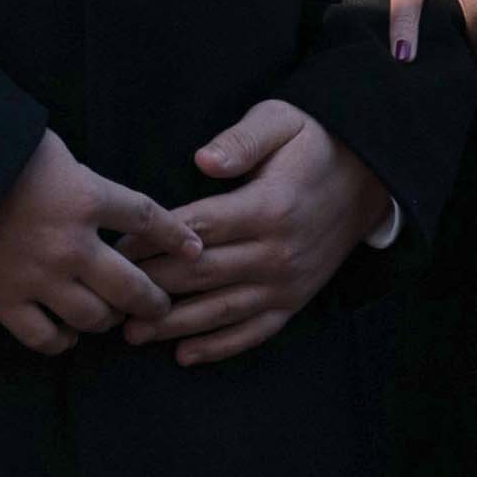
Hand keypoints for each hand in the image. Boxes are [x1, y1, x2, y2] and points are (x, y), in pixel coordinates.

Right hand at [0, 131, 195, 355]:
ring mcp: (38, 276)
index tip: (195, 249)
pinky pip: (46, 338)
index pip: (147, 217)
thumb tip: (99, 195)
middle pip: (132, 286)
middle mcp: (71, 243)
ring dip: (108, 319)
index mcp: (85, 195)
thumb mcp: (46, 148)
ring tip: (108, 315)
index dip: (176, 236)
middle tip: (158, 303)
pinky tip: (66, 331)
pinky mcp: (4, 299)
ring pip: (94, 318)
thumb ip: (78, 176)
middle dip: (154, 299)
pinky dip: (63, 340)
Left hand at [126, 101, 392, 363]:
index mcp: (267, 207)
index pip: (196, 230)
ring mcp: (288, 282)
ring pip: (222, 310)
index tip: (115, 250)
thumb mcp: (281, 122)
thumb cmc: (313, 143)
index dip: (152, 242)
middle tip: (108, 299)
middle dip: (151, 288)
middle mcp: (277, 251)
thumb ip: (241, 140)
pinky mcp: (296, 300)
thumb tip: (204, 160)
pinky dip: (220, 345)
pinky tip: (185, 354)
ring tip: (133, 333)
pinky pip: (255, 331)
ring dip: (175, 325)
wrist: (369, 176)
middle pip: (201, 275)